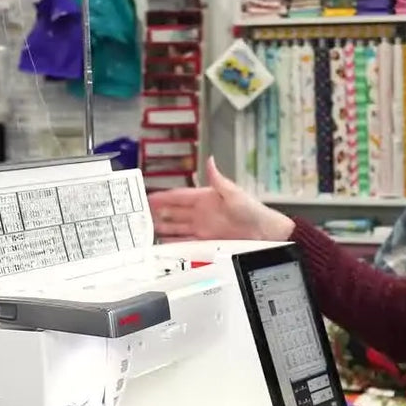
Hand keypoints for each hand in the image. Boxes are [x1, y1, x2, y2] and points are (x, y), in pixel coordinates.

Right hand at [149, 157, 295, 242]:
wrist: (265, 233)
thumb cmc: (252, 210)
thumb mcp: (233, 193)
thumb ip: (217, 180)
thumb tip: (210, 160)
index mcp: (205, 198)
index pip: (178, 197)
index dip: (163, 197)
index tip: (147, 198)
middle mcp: (201, 213)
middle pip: (173, 213)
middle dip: (157, 214)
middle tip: (140, 216)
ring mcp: (203, 228)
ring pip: (177, 228)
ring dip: (163, 229)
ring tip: (147, 231)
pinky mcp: (207, 242)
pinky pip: (186, 243)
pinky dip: (175, 244)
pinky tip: (164, 245)